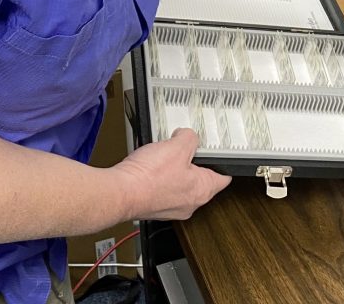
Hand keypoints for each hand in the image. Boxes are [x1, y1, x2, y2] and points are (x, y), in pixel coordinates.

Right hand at [113, 128, 230, 220]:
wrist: (120, 193)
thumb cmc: (149, 177)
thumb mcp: (177, 146)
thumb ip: (189, 137)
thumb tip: (187, 136)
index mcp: (202, 191)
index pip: (223, 177)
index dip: (223, 162)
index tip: (222, 154)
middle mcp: (189, 204)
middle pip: (200, 178)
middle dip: (193, 161)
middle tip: (185, 147)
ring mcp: (171, 207)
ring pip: (180, 182)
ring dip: (174, 168)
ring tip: (164, 155)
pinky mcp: (154, 206)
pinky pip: (163, 187)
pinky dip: (159, 176)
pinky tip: (151, 165)